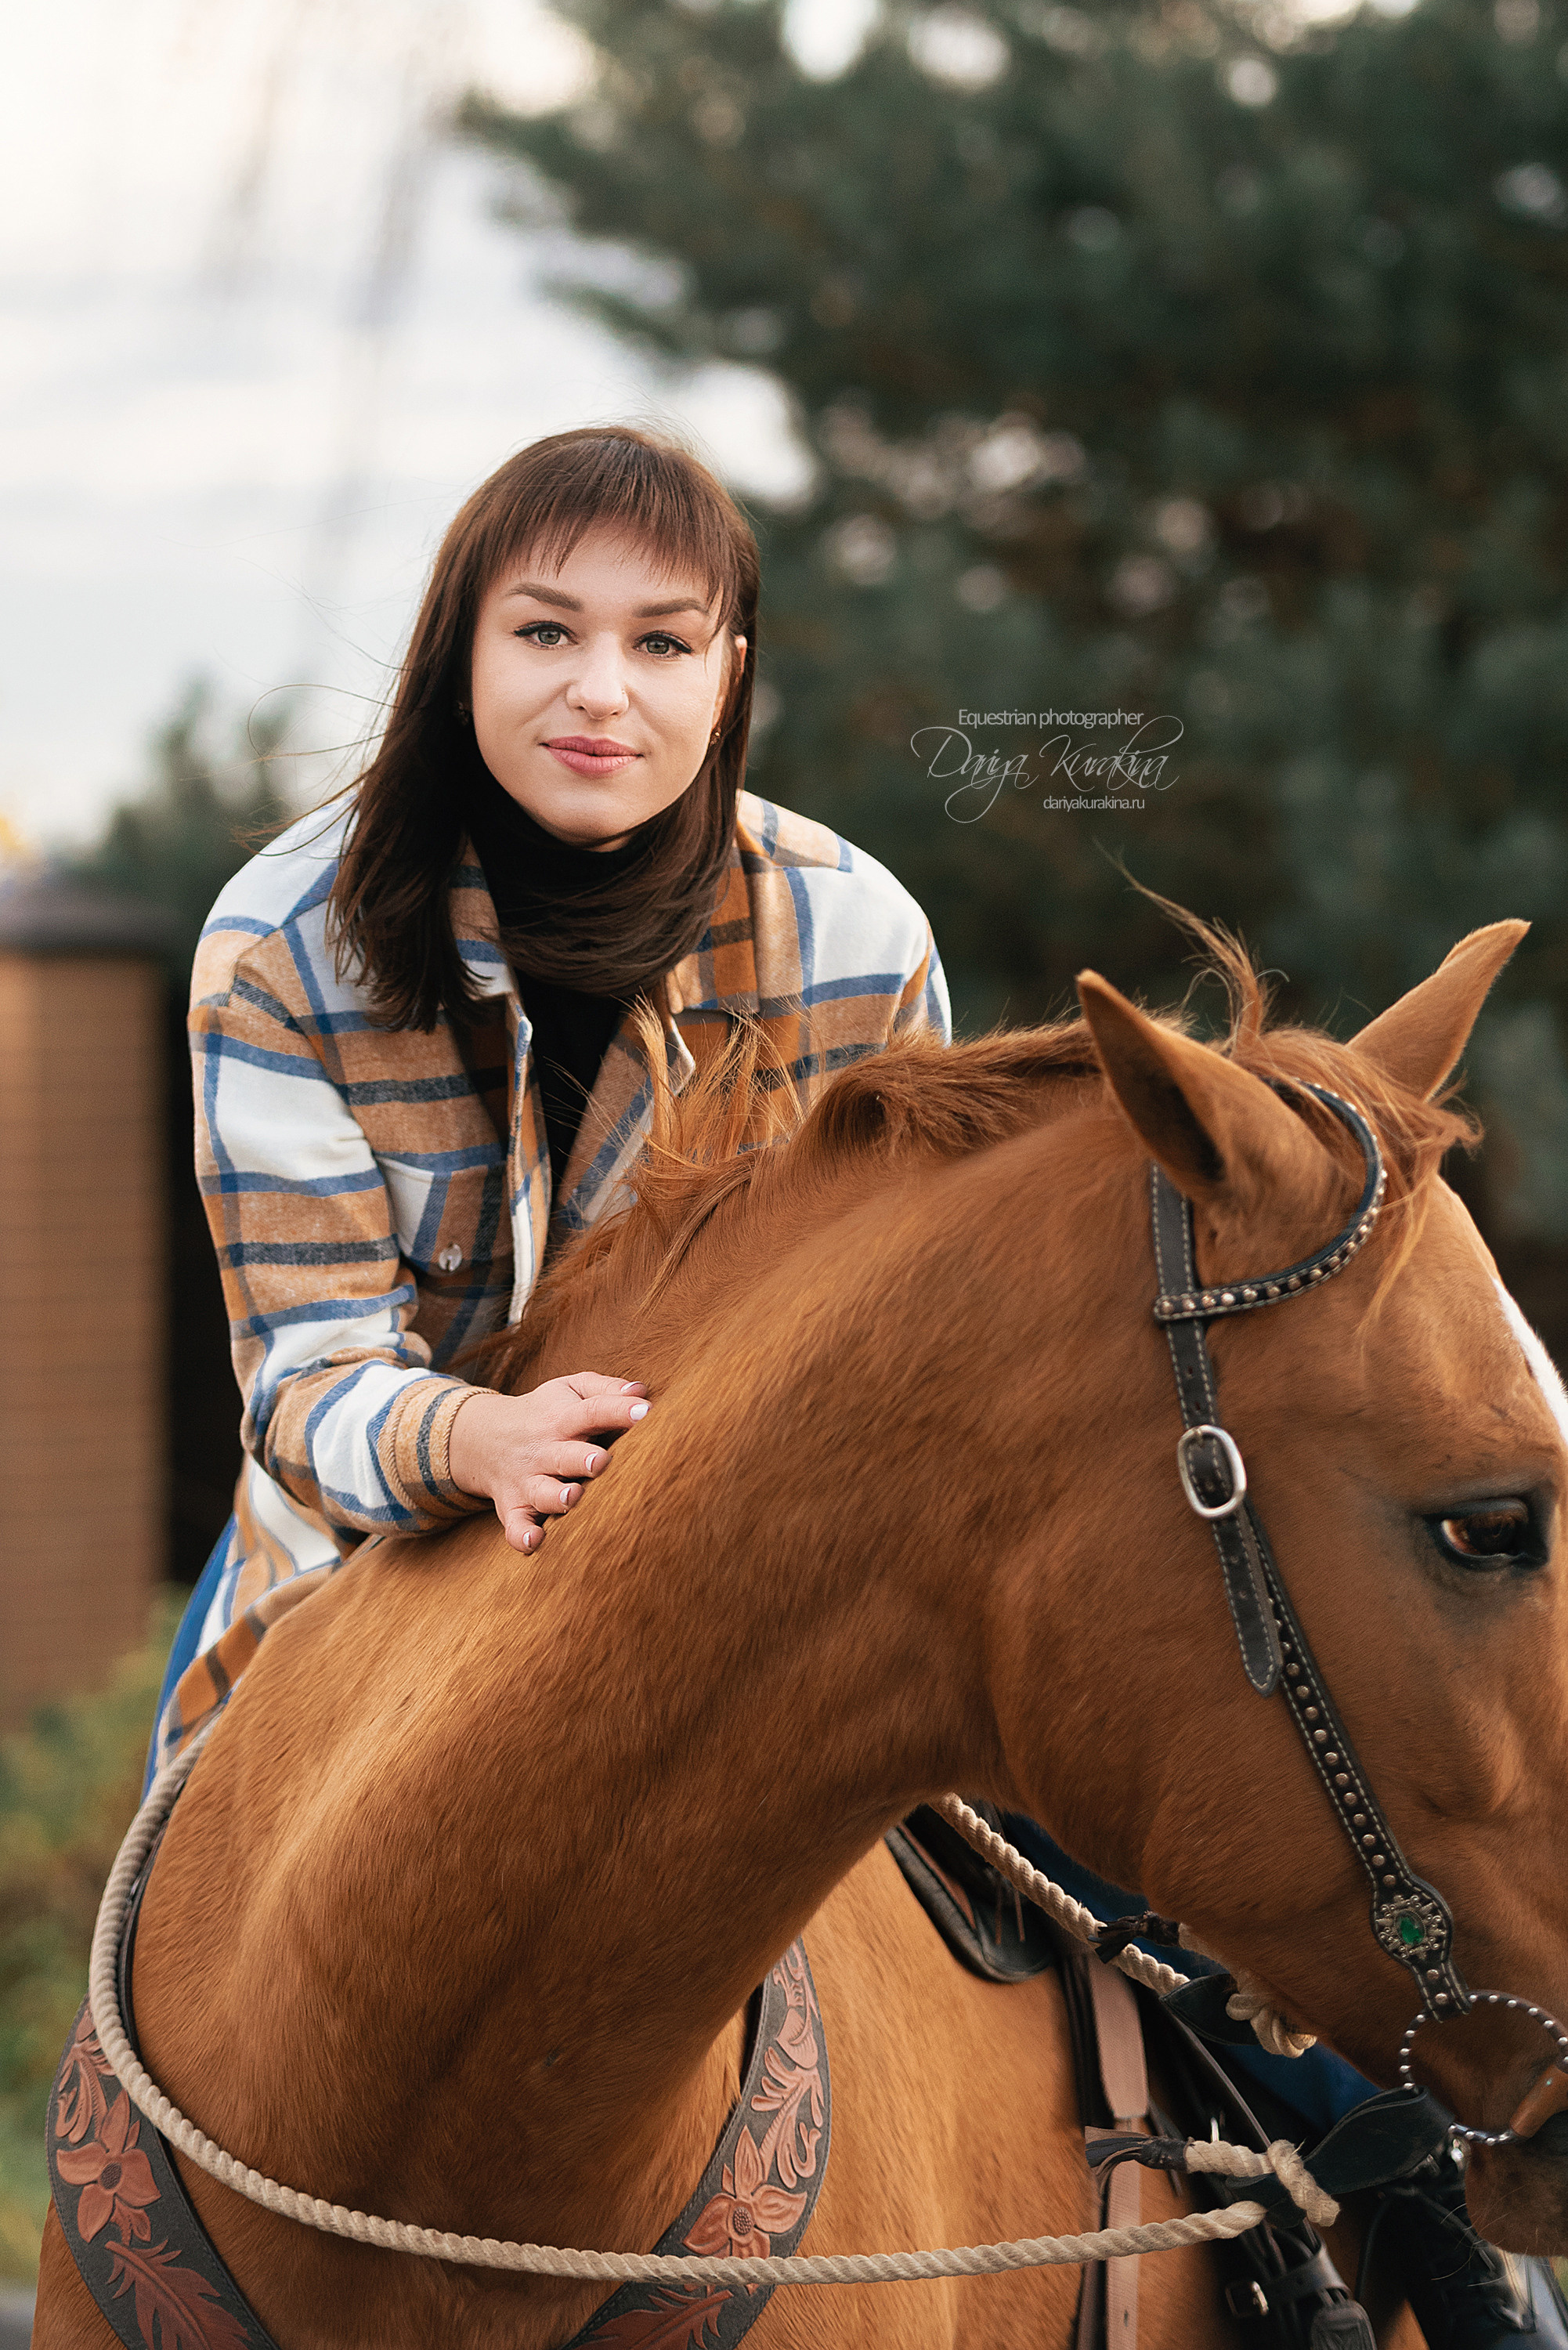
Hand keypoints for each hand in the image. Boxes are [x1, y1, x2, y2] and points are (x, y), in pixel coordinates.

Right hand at [448, 1375, 649, 1554]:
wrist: (482, 1436)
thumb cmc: (545, 1413)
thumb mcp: (569, 1389)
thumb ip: (606, 1389)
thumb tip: (641, 1391)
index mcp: (562, 1419)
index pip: (592, 1411)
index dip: (619, 1411)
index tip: (647, 1411)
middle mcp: (544, 1451)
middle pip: (565, 1455)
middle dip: (584, 1459)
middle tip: (603, 1460)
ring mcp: (527, 1481)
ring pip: (542, 1492)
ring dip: (557, 1497)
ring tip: (574, 1497)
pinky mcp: (513, 1507)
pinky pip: (514, 1524)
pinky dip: (521, 1535)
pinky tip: (534, 1541)